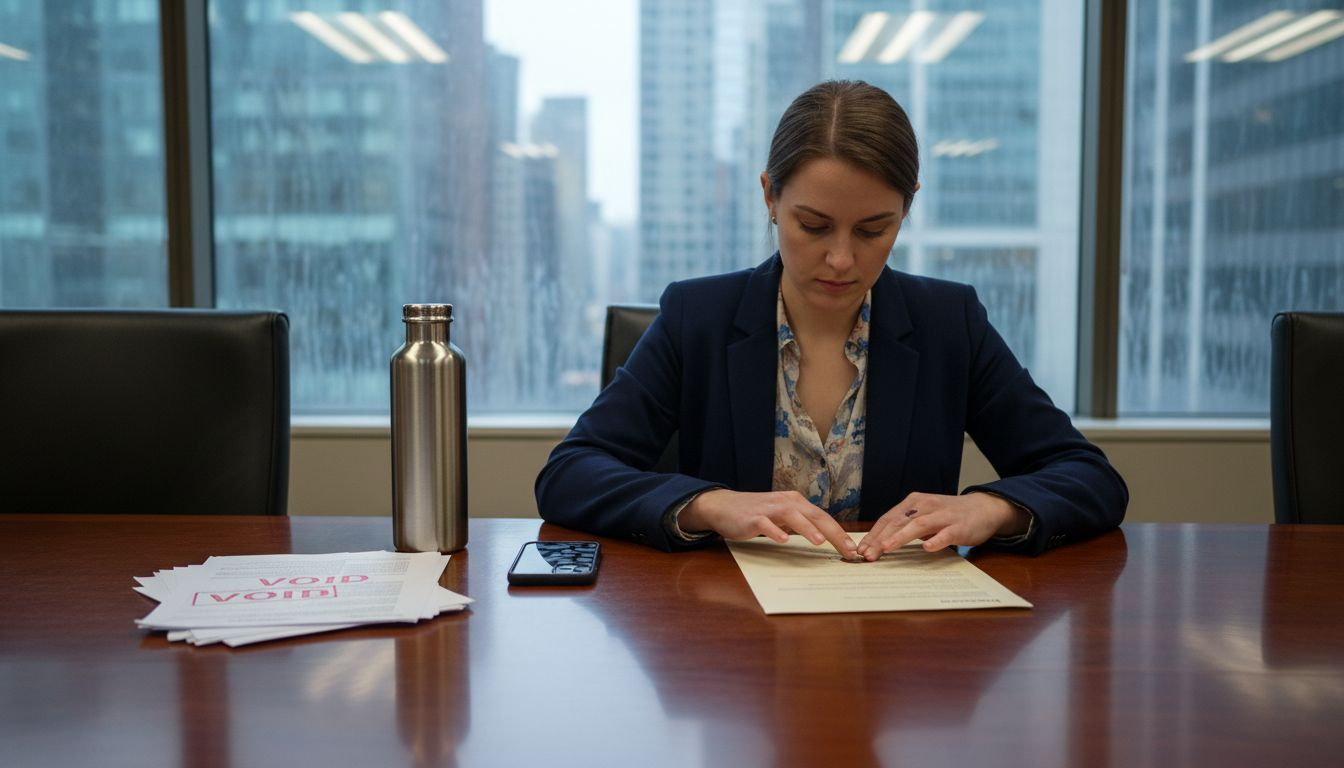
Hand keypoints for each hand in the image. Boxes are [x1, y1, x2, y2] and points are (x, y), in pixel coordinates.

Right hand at [679, 489, 858, 557]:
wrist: (723, 506)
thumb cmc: (756, 514)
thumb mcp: (782, 516)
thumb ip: (801, 524)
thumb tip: (825, 538)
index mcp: (796, 502)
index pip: (823, 517)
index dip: (839, 533)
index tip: (852, 549)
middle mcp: (785, 502)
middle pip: (814, 516)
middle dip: (833, 533)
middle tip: (847, 550)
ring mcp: (769, 509)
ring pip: (792, 516)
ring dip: (807, 528)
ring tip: (820, 542)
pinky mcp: (752, 518)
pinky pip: (765, 524)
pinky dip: (775, 531)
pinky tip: (782, 540)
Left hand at [855, 492, 1029, 559]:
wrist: (983, 508)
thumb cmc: (948, 515)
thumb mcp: (923, 516)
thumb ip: (905, 526)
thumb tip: (879, 543)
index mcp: (913, 503)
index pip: (888, 519)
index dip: (873, 534)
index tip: (861, 549)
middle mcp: (925, 506)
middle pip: (898, 522)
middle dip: (881, 539)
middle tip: (867, 554)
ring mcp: (942, 516)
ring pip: (918, 525)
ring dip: (900, 537)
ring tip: (886, 548)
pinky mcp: (959, 526)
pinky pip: (945, 534)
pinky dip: (936, 541)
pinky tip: (927, 548)